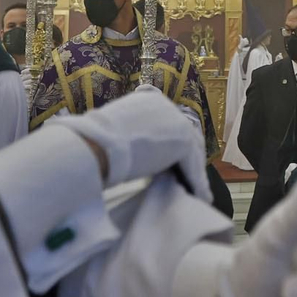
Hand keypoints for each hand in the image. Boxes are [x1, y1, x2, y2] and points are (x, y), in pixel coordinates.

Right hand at [48, 87, 210, 201]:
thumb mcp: (115, 130)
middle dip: (189, 157)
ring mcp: (177, 122)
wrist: (97, 144)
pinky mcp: (183, 141)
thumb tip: (128, 146)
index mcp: (149, 100)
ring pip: (192, 151)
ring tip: (197, 191)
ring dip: (194, 172)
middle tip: (191, 176)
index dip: (174, 143)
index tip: (176, 158)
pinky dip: (196, 182)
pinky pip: (192, 166)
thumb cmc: (95, 140)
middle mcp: (166, 106)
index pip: (168, 123)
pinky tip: (200, 196)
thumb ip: (130, 132)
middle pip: (185, 135)